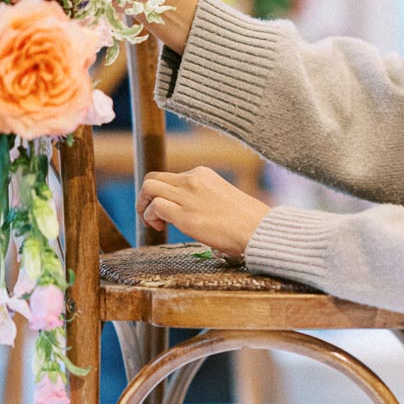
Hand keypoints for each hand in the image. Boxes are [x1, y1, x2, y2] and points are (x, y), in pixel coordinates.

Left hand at [136, 166, 270, 256]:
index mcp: (202, 174)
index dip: (162, 193)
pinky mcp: (185, 215)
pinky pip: (155, 207)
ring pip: (148, 188)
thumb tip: (196, 218)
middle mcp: (192, 179)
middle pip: (152, 178)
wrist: (259, 229)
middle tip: (152, 215)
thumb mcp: (223, 198)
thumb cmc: (248, 220)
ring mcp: (187, 195)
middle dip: (146, 196)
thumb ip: (204, 200)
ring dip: (144, 206)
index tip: (166, 209)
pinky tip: (160, 228)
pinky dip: (151, 217)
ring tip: (154, 222)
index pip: (170, 177)